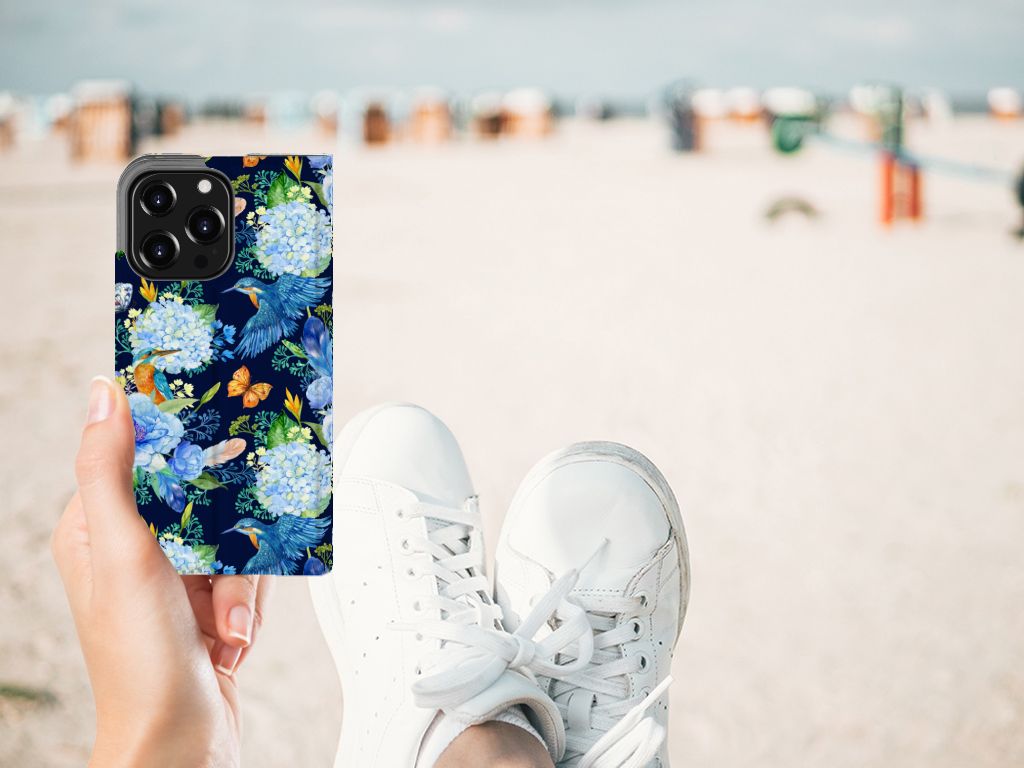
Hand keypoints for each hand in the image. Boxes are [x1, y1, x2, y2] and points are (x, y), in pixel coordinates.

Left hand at [52, 377, 272, 767]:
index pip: (140, 457)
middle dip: (226, 535)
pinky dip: (248, 603)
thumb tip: (105, 393)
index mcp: (96, 529)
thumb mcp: (124, 554)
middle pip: (201, 496)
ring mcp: (172, 578)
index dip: (180, 446)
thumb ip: (110, 472)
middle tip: (226, 558)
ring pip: (232, 536)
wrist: (181, 743)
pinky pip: (247, 573)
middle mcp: (132, 549)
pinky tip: (233, 635)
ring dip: (240, 582)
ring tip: (225, 621)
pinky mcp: (206, 602)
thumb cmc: (141, 658)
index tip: (215, 435)